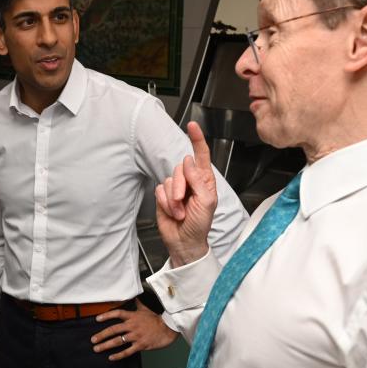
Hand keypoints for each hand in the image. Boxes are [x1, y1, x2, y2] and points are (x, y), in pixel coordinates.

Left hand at [91, 300, 177, 360]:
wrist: (167, 329)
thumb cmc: (156, 320)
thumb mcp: (146, 310)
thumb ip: (138, 304)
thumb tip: (134, 297)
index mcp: (133, 316)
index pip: (117, 314)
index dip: (106, 315)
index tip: (97, 319)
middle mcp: (132, 326)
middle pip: (114, 329)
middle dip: (102, 335)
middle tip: (93, 339)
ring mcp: (136, 336)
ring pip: (118, 341)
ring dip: (106, 345)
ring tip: (97, 348)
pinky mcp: (140, 345)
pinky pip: (127, 351)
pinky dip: (118, 355)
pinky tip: (111, 357)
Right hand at [154, 121, 216, 265]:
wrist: (185, 241)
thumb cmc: (200, 224)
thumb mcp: (206, 202)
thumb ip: (197, 180)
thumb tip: (188, 161)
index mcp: (205, 180)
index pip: (201, 156)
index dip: (197, 140)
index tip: (192, 126)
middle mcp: (190, 181)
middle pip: (181, 168)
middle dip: (180, 186)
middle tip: (184, 201)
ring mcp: (176, 188)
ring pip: (169, 180)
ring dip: (174, 199)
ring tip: (180, 211)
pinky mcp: (164, 195)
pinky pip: (160, 190)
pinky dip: (166, 203)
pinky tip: (173, 211)